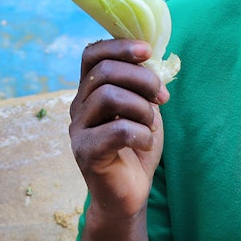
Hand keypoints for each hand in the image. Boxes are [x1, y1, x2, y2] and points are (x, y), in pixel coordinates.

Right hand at [70, 39, 168, 234]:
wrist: (129, 194)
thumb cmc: (136, 148)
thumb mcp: (143, 108)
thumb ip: (141, 85)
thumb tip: (152, 58)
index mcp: (90, 91)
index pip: (92, 54)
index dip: (119, 46)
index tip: (147, 51)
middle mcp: (79, 106)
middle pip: (103, 72)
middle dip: (141, 78)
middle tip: (162, 96)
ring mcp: (79, 130)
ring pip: (108, 96)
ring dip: (141, 107)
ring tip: (151, 124)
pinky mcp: (86, 153)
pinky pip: (116, 130)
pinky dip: (141, 133)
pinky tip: (146, 142)